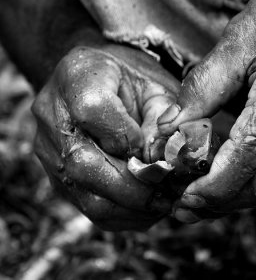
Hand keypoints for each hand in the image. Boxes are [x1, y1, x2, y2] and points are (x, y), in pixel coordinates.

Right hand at [32, 44, 178, 229]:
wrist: (98, 83)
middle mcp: (52, 115)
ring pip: (84, 195)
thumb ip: (163, 118)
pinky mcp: (57, 176)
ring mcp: (49, 150)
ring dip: (130, 208)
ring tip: (162, 204)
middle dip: (134, 187)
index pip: (92, 110)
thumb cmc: (132, 83)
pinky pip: (86, 208)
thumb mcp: (154, 86)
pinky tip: (147, 209)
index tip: (151, 145)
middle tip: (168, 194)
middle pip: (82, 163)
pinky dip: (122, 215)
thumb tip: (164, 163)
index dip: (127, 135)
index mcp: (77, 76)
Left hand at [157, 0, 255, 221]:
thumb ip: (205, 84)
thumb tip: (170, 125)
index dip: (214, 186)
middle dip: (224, 202)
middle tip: (185, 205)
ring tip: (199, 194)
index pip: (250, 155)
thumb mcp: (242, 34)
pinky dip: (254, 175)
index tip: (182, 197)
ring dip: (237, 194)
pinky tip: (229, 169)